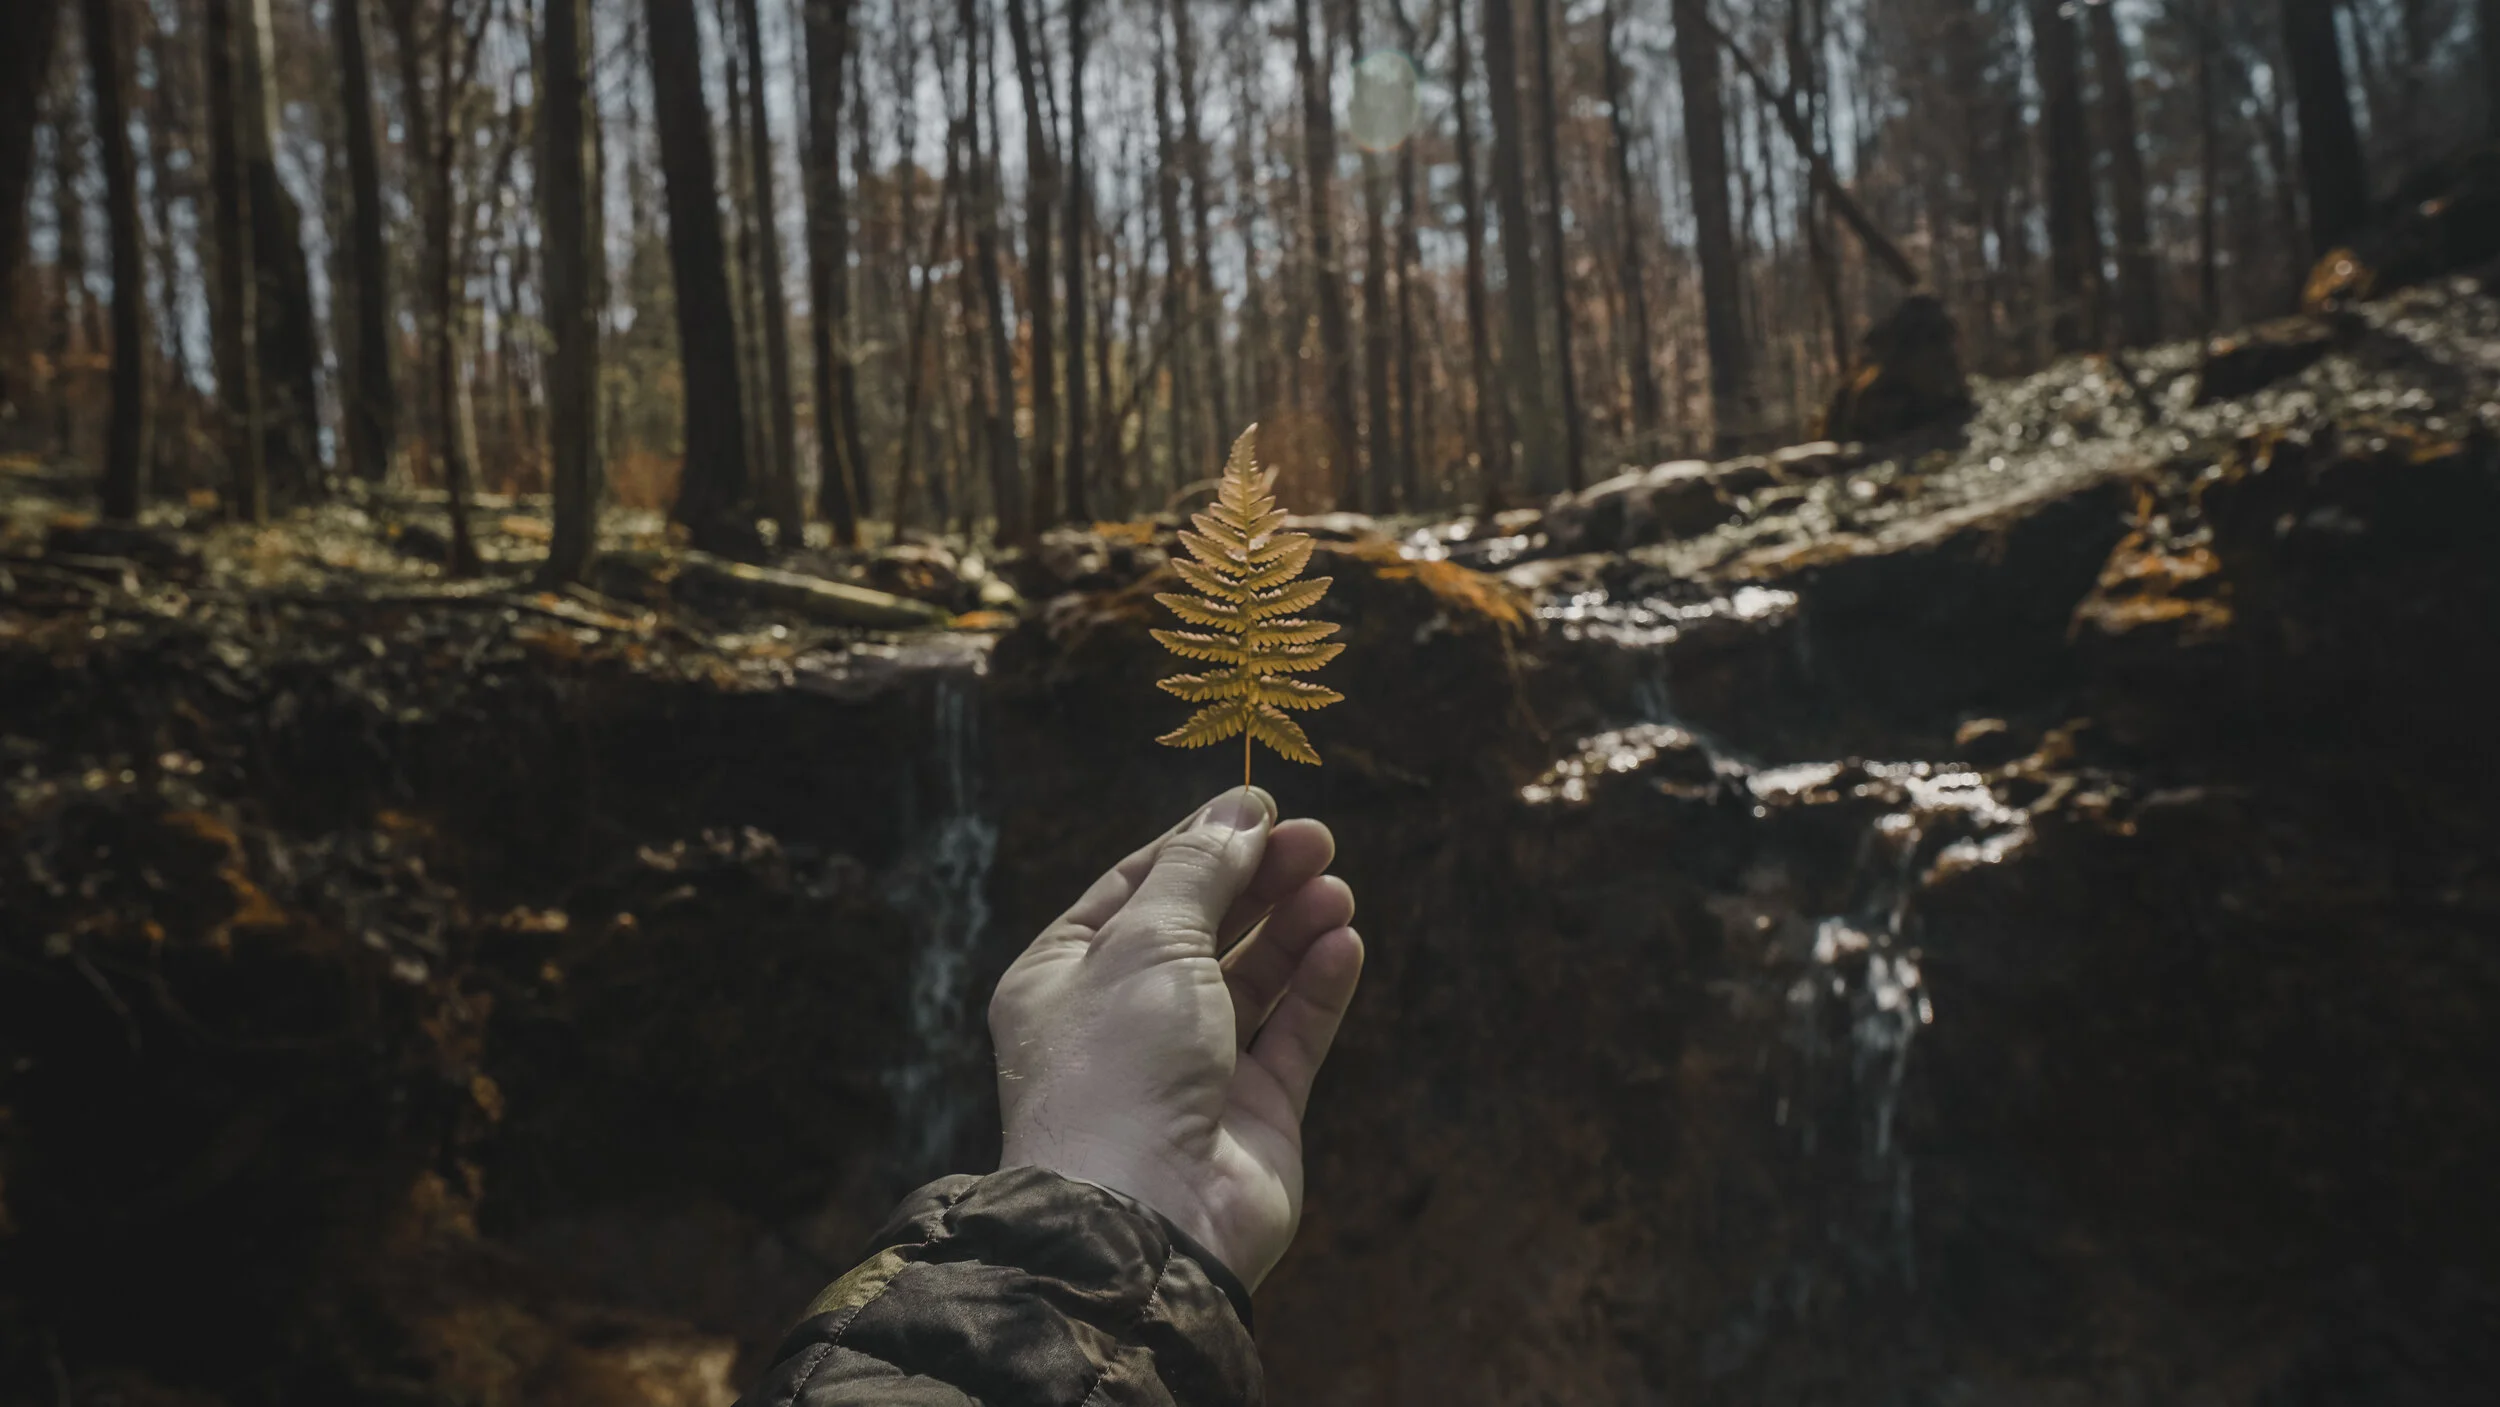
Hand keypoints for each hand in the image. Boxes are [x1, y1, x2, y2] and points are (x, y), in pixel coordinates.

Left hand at [989, 787, 1362, 1289]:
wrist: (1142, 1218)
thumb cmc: (1118, 1068)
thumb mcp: (1147, 941)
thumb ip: (1200, 870)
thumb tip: (1239, 809)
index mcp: (1065, 977)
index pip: (1137, 888)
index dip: (1199, 842)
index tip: (1260, 804)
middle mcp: (1125, 1022)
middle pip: (1203, 928)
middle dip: (1258, 879)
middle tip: (1317, 838)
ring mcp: (1191, 1071)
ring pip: (1252, 980)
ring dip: (1293, 928)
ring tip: (1335, 888)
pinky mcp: (1252, 1115)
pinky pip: (1291, 1036)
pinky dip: (1317, 987)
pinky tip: (1343, 942)